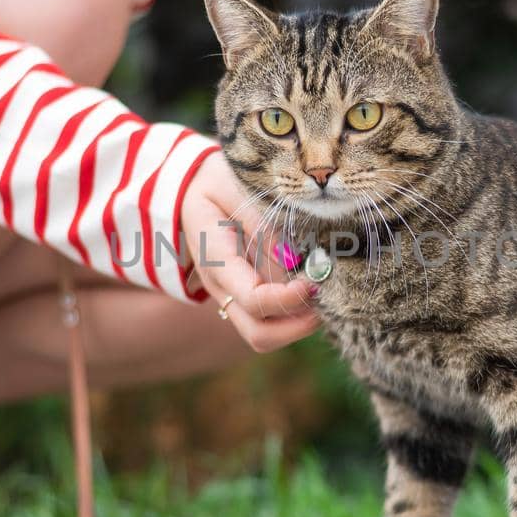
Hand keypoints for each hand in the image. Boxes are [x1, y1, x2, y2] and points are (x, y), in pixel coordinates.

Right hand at [180, 153, 319, 351]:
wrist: (191, 186)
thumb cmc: (216, 180)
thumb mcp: (236, 188)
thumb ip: (263, 224)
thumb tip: (295, 262)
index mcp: (216, 261)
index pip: (254, 301)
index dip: (289, 299)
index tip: (315, 281)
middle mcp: (223, 288)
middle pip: (260, 335)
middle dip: (299, 326)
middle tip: (326, 296)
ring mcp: (234, 295)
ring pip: (268, 334)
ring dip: (300, 321)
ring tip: (323, 289)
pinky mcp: (248, 293)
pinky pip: (273, 318)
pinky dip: (297, 310)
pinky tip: (314, 282)